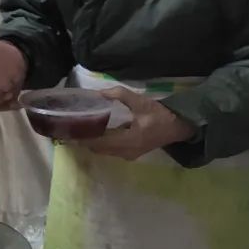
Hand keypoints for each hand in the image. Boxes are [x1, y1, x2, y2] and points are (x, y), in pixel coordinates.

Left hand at [79, 87, 195, 159]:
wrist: (177, 127)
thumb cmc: (159, 115)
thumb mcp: (140, 102)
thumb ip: (119, 95)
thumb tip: (99, 93)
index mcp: (129, 140)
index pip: (101, 142)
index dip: (84, 138)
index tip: (70, 131)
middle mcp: (127, 152)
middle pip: (99, 149)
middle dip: (85, 140)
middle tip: (71, 128)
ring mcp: (129, 155)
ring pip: (104, 152)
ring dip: (92, 143)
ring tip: (79, 130)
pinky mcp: (131, 154)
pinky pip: (111, 151)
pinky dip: (101, 144)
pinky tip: (94, 133)